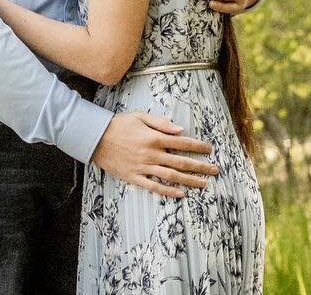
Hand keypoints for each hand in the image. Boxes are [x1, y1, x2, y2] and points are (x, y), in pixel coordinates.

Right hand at [90, 111, 216, 197]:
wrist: (96, 137)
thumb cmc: (118, 124)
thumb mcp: (139, 116)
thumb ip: (160, 123)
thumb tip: (180, 130)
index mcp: (153, 138)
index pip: (181, 143)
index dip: (197, 146)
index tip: (209, 149)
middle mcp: (151, 154)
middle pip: (180, 162)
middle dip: (200, 166)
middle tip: (215, 170)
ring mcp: (143, 167)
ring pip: (171, 177)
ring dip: (190, 181)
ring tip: (204, 184)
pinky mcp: (134, 177)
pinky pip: (154, 186)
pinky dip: (169, 191)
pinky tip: (181, 193)